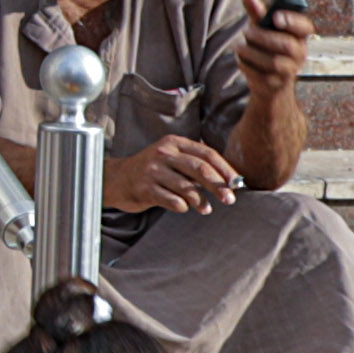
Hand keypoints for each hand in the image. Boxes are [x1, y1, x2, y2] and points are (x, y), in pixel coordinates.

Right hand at [118, 132, 244, 214]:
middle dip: (218, 185)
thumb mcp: (171, 158)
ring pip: (186, 186)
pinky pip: (171, 200)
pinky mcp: (145, 188)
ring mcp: (153, 171)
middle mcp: (163, 154)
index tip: (237, 183)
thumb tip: (228, 180)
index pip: (206, 154)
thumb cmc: (152, 170)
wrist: (117, 179)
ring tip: (206, 209)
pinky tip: (185, 208)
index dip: (224, 169)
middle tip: (230, 199)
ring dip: (200, 200)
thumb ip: (194, 164)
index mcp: (174, 143)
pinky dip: (182, 206)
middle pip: (199, 169)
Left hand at [239, 0, 318, 91]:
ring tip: (239, 46)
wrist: (268, 81)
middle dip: (264, 36)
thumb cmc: (267, 46)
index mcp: (300, 36)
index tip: (275, 17)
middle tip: (246, 31)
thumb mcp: (263, 27)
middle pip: (287, 45)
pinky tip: (241, 60)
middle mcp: (300, 54)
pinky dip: (248, 66)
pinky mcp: (276, 85)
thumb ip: (257, 12)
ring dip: (252, 52)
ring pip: (274, 62)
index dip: (292, 21)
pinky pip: (262, 75)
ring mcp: (290, 71)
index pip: (305, 27)